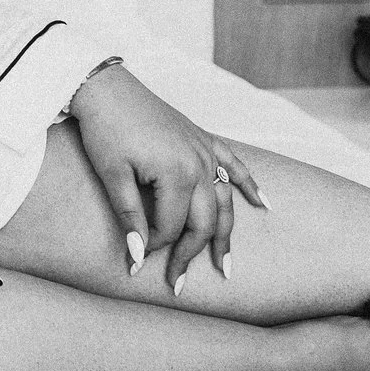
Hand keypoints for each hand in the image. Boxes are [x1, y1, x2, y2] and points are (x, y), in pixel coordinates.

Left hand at [68, 65, 267, 293]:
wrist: (106, 87)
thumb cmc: (105, 130)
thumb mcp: (112, 176)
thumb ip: (130, 218)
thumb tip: (136, 257)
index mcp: (177, 174)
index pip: (172, 227)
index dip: (155, 247)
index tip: (136, 259)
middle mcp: (199, 163)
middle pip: (204, 220)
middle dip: (193, 254)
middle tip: (180, 283)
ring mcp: (204, 149)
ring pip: (223, 199)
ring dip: (226, 232)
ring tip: (226, 264)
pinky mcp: (202, 137)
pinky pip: (233, 164)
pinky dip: (249, 184)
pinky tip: (264, 204)